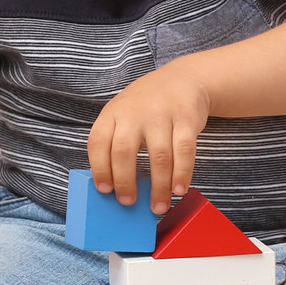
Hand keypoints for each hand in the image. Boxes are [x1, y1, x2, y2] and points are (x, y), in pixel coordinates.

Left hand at [89, 62, 210, 214]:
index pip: (98, 143)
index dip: (99, 169)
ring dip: (158, 186)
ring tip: (158, 206)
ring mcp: (161, 114)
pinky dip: (182, 174)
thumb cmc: (148, 105)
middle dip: (125, 182)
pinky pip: (184, 152)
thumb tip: (114, 186)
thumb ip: (116, 141)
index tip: (105, 190)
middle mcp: (134, 112)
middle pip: (124, 151)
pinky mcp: (186, 119)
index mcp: (113, 112)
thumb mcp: (124, 114)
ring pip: (158, 157)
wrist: (183, 79)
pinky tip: (178, 189)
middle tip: (128, 202)